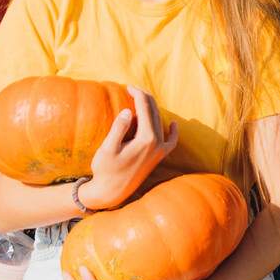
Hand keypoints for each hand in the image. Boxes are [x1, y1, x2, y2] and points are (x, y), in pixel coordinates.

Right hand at [82, 86, 176, 209]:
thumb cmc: (105, 170)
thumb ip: (119, 128)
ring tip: (142, 99)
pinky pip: (171, 142)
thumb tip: (129, 111)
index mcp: (146, 139)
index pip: (144, 109)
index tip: (127, 86)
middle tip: (132, 89)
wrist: (111, 193)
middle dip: (145, 98)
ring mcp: (160, 151)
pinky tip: (173, 124)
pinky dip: (173, 132)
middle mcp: (157, 144)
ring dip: (153, 109)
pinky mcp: (158, 158)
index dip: (137, 94)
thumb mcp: (107, 148)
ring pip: (160, 123)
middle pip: (154, 113)